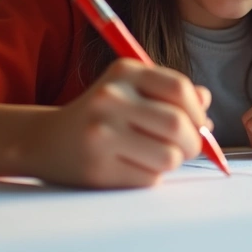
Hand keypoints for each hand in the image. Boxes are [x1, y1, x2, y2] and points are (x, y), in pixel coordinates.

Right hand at [18, 59, 212, 188]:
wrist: (45, 141)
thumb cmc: (100, 115)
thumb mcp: (131, 91)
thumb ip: (169, 93)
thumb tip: (206, 101)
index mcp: (124, 72)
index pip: (179, 88)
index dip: (197, 110)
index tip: (199, 123)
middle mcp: (110, 98)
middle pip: (177, 124)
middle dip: (192, 142)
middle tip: (187, 148)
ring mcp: (101, 134)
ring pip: (169, 156)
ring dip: (172, 161)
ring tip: (155, 156)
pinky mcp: (98, 168)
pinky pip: (149, 178)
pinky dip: (151, 176)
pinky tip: (132, 167)